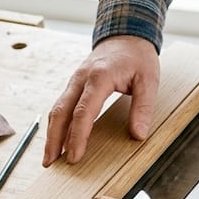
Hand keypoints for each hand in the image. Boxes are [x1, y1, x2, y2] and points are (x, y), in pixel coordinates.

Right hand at [42, 35, 159, 165]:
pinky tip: (56, 140)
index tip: (74, 157)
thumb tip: (138, 135)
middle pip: (61, 112)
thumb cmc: (138, 57)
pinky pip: (61, 106)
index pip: (83, 112)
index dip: (77, 136)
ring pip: (56, 109)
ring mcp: (74, 81)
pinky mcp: (74, 85)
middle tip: (50, 163)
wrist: (126, 34)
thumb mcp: (149, 80)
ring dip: (51, 134)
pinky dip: (56, 124)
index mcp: (99, 77)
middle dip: (53, 140)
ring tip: (49, 158)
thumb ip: (143, 108)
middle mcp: (80, 79)